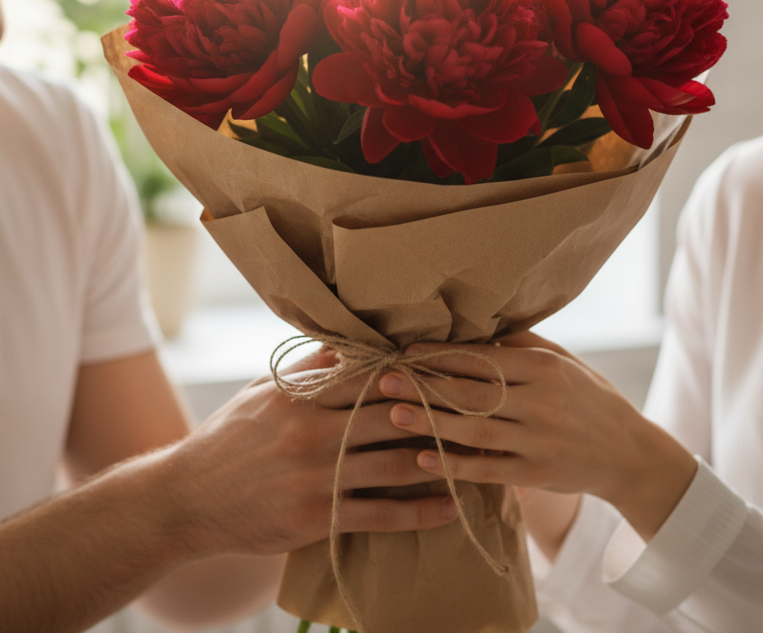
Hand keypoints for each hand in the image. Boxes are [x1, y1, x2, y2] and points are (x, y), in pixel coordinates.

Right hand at [158, 352, 457, 558]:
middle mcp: (313, 432)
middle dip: (436, 411)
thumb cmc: (228, 438)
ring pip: (395, 463)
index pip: (370, 376)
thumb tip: (347, 344)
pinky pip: (381, 515)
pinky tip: (451, 506)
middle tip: (477, 408)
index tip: (447, 370)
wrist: (186, 499)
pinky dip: (421, 512)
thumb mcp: (261, 392)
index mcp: (301, 396)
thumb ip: (307, 371)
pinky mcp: (317, 518)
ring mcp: (317, 477)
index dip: (413, 372)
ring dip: (441, 459)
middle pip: (391, 415)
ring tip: (477, 455)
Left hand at [378, 332, 696, 540]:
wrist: (631, 455)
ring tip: (391, 415)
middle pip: (471, 392)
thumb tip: (475, 326)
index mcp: (545, 368)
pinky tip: (423, 458)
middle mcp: (541, 402)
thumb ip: (522, 344)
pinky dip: (454, 465)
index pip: (482, 358)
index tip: (405, 352)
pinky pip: (488, 469)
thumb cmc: (590, 399)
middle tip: (385, 379)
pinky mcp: (536, 474)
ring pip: (473, 429)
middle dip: (424, 385)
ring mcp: (538, 441)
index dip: (440, 355)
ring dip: (429, 423)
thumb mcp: (565, 362)